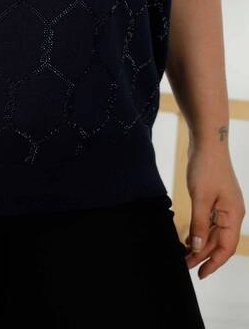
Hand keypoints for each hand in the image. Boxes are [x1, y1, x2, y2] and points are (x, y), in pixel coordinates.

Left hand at [185, 142, 245, 277]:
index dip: (213, 263)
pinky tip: (188, 237)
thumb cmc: (207, 167)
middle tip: (184, 265)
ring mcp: (224, 206)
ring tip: (183, 254)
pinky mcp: (216, 199)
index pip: (226, 248)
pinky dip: (200, 230)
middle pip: (219, 242)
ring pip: (213, 232)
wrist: (208, 142)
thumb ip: (199, 224)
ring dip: (200, 244)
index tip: (199, 274)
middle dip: (202, 255)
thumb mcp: (200, 198)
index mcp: (233, 215)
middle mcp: (232, 213)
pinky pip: (209, 221)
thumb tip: (197, 247)